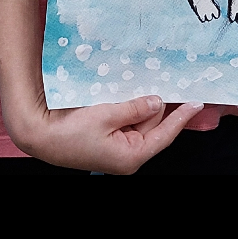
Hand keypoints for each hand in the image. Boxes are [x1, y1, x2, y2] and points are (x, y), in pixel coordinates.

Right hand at [8, 91, 204, 173]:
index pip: (165, 134)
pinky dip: (132, 108)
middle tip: (176, 82)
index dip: (182, 117)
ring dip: (146, 105)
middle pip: (153, 127)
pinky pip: (127, 122)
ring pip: (140, 123)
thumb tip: (158, 103)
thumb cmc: (70, 131)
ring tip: (156, 83)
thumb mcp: (106, 115)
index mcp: (131, 156)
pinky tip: (135, 92)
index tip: (198, 102)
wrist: (39, 135)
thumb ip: (136, 108)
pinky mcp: (107, 141)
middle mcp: (128, 156)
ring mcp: (117, 149)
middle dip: (163, 107)